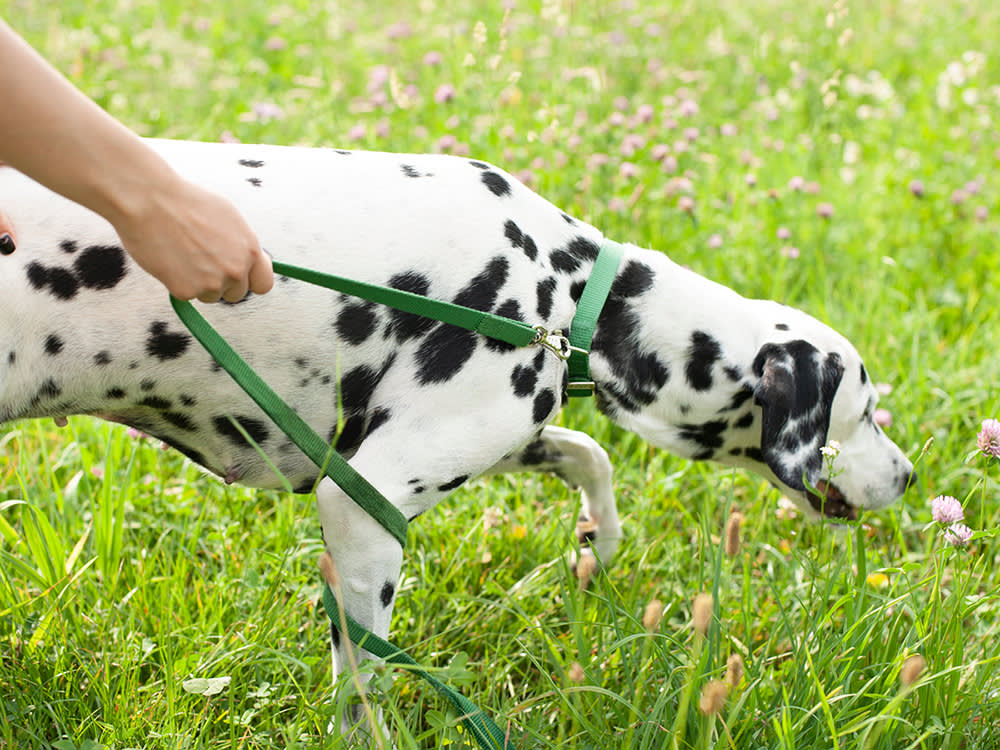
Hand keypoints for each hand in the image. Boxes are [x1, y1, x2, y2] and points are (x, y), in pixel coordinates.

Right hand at [112, 174, 273, 302]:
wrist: (150, 200)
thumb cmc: (185, 202)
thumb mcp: (228, 218)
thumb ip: (241, 244)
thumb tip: (248, 261)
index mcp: (250, 250)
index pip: (262, 284)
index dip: (249, 280)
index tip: (238, 276)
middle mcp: (236, 270)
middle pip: (236, 293)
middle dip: (222, 282)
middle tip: (201, 259)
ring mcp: (212, 283)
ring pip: (211, 296)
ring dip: (199, 283)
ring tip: (183, 255)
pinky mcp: (187, 291)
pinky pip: (187, 295)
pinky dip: (177, 282)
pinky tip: (169, 259)